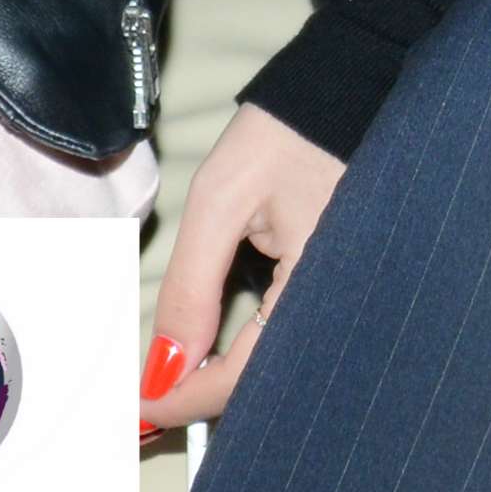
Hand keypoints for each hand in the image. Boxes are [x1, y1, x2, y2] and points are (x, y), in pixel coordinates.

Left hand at [145, 103, 342, 429]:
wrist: (347, 84)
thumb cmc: (288, 133)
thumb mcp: (221, 201)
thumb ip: (192, 286)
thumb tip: (166, 364)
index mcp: (320, 286)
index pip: (248, 374)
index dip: (189, 398)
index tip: (143, 406)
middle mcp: (344, 302)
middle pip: (269, 381)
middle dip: (207, 397)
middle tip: (154, 395)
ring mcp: (347, 293)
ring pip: (282, 364)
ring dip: (227, 378)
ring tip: (176, 377)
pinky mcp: (342, 282)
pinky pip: (295, 335)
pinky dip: (253, 351)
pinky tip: (218, 349)